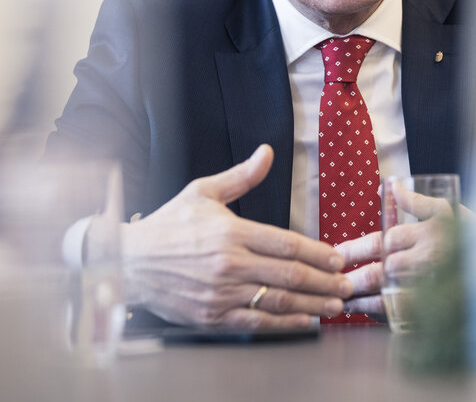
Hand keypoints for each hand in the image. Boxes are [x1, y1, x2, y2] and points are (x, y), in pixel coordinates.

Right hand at [121, 144, 351, 328]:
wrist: (128, 263)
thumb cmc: (167, 226)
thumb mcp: (202, 192)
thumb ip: (241, 177)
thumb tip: (267, 152)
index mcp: (231, 231)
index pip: (286, 244)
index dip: (317, 253)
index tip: (337, 258)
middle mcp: (229, 263)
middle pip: (289, 275)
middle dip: (324, 282)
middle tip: (348, 286)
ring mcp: (221, 293)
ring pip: (278, 301)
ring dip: (312, 305)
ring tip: (334, 305)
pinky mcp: (212, 316)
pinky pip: (256, 321)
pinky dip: (284, 324)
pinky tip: (304, 321)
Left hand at [334, 184, 473, 317]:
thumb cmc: (474, 236)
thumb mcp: (447, 211)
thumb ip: (417, 201)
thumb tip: (392, 186)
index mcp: (426, 233)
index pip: (380, 242)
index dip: (354, 249)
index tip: (338, 254)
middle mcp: (427, 260)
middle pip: (379, 271)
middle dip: (353, 278)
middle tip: (333, 281)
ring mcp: (432, 286)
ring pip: (386, 294)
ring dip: (361, 299)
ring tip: (343, 301)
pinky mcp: (437, 308)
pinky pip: (403, 314)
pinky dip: (382, 314)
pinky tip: (369, 313)